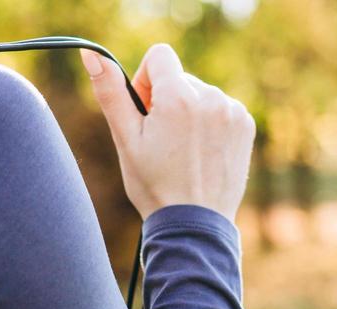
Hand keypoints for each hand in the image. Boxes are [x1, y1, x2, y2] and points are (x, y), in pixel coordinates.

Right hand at [80, 43, 255, 222]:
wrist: (194, 226)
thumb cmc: (154, 185)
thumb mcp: (125, 140)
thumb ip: (111, 93)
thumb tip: (91, 54)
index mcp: (178, 97)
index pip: (159, 56)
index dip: (145, 81)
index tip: (146, 112)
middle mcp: (210, 97)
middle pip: (179, 78)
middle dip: (167, 101)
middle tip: (163, 142)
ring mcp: (232, 111)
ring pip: (200, 94)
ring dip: (189, 113)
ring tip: (183, 152)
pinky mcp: (245, 125)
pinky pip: (220, 109)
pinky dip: (209, 124)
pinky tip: (201, 153)